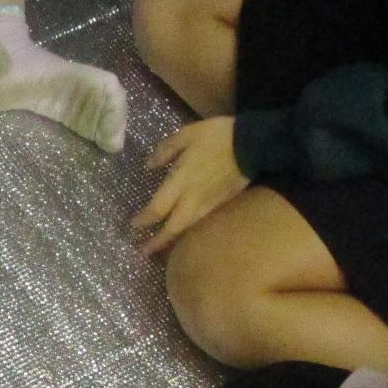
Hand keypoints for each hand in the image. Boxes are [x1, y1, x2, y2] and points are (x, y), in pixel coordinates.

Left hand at [132, 118, 248, 255]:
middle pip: (172, 227)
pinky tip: (183, 230)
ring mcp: (209, 203)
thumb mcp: (186, 135)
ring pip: (187, 227)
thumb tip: (149, 165)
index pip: (158, 208)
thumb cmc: (217, 136)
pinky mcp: (221, 203)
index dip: (144, 219)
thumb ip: (166, 150)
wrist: (253, 144)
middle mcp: (193, 198)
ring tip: (161, 247)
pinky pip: (200, 222)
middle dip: (158, 242)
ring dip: (172, 239)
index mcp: (180, 181)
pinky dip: (188, 230)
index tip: (134, 225)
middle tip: (145, 252)